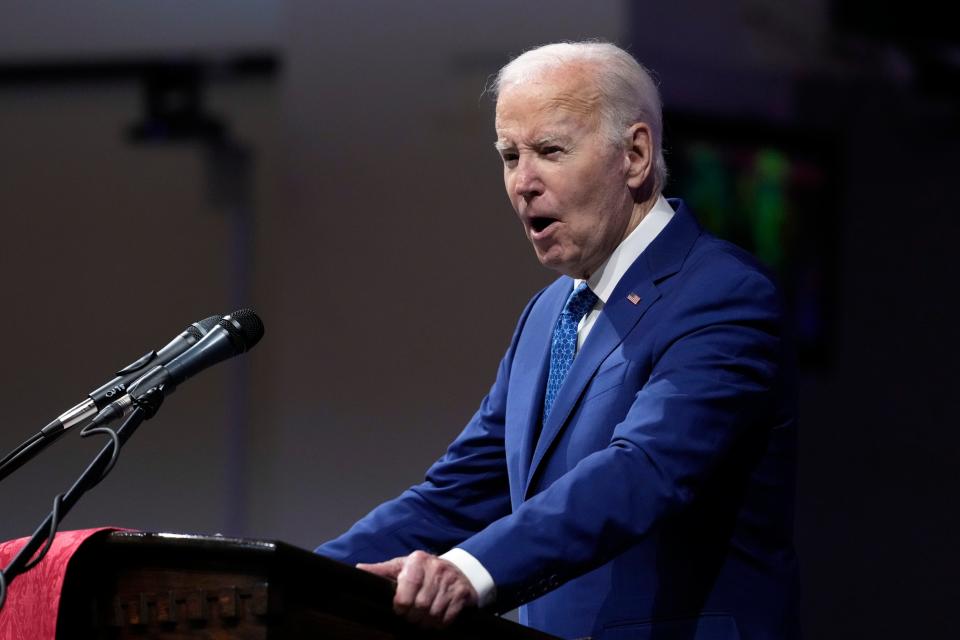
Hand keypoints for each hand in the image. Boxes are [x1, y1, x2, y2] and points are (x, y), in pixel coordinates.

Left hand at [357, 550, 478, 627]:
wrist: (459, 569)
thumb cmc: (423, 570)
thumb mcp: (402, 566)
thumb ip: (381, 570)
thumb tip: (358, 569)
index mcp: (417, 560)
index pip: (405, 593)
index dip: (401, 606)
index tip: (400, 609)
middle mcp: (436, 568)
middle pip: (420, 606)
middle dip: (413, 617)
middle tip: (411, 617)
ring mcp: (451, 581)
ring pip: (434, 614)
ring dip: (426, 622)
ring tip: (422, 619)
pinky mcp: (462, 593)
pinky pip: (448, 617)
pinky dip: (440, 623)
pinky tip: (436, 619)